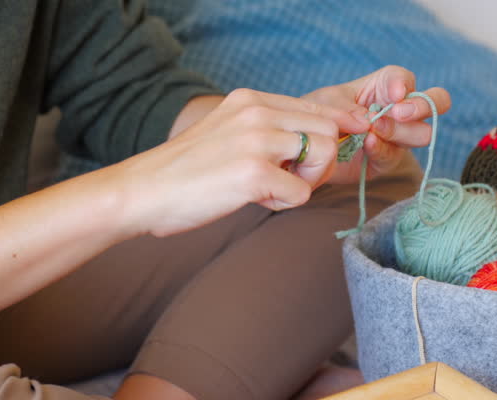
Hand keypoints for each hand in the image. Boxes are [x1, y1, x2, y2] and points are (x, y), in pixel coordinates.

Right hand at [115, 88, 367, 236]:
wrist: (143, 191)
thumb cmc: (184, 172)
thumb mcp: (227, 132)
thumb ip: (265, 129)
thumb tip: (316, 141)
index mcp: (250, 99)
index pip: (316, 105)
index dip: (340, 126)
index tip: (353, 138)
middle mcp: (257, 112)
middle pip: (329, 128)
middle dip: (320, 161)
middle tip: (291, 180)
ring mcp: (256, 141)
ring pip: (324, 155)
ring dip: (305, 181)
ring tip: (269, 189)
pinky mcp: (254, 173)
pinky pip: (301, 193)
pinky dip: (283, 203)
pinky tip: (253, 200)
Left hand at [302, 66, 450, 182]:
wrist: (307, 145)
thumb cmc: (319, 115)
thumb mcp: (327, 102)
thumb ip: (348, 108)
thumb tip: (370, 121)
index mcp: (385, 87)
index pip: (406, 79)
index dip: (404, 84)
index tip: (394, 94)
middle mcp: (398, 110)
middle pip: (436, 103)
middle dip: (422, 107)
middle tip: (398, 112)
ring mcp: (397, 136)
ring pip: (422, 134)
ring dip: (399, 131)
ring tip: (373, 131)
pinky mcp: (387, 160)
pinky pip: (394, 156)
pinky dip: (382, 149)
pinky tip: (368, 145)